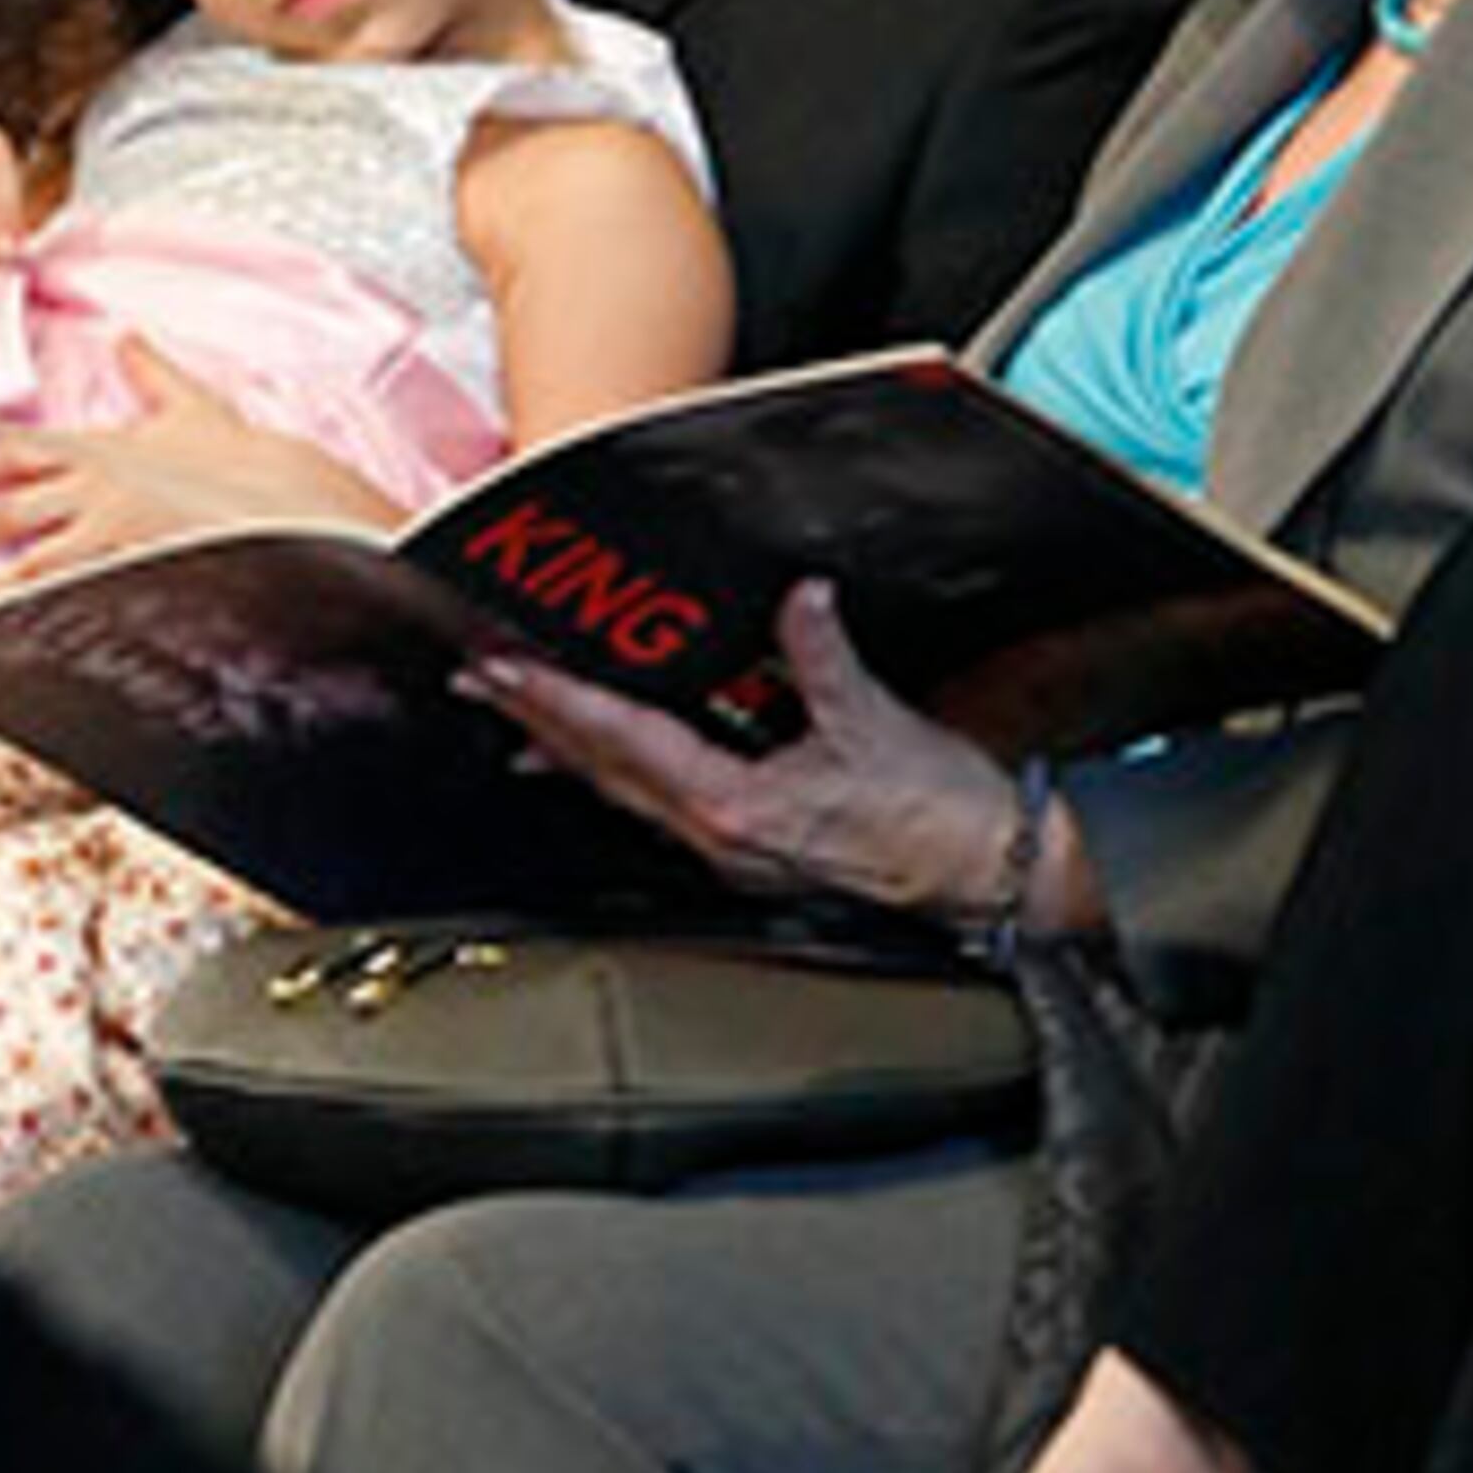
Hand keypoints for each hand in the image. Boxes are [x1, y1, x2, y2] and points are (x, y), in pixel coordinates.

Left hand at [0, 336, 392, 594]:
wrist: (293, 502)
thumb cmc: (247, 460)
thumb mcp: (193, 406)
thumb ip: (152, 374)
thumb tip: (130, 338)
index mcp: (100, 446)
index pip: (18, 453)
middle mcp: (93, 487)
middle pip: (3, 510)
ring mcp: (106, 535)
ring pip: (22, 565)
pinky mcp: (124, 576)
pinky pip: (63, 604)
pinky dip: (29, 622)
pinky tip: (4, 643)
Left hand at [474, 580, 1073, 929]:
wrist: (994, 875)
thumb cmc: (940, 819)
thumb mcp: (876, 721)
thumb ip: (823, 653)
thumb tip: (797, 597)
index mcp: (737, 807)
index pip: (625, 741)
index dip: (559, 699)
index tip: (505, 667)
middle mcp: (721, 835)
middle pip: (605, 770)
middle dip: (536, 720)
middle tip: (478, 677)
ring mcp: (736, 847)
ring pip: (627, 791)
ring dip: (570, 747)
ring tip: (517, 713)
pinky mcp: (759, 844)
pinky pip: (666, 801)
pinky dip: (625, 768)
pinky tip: (613, 754)